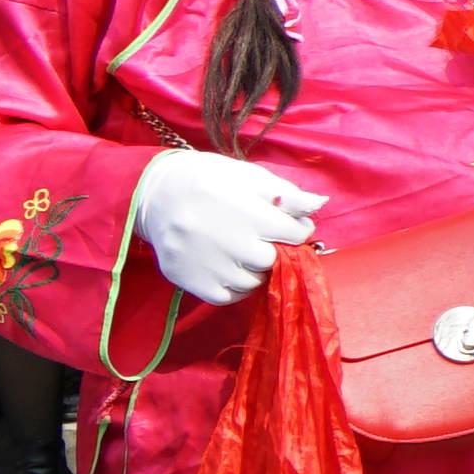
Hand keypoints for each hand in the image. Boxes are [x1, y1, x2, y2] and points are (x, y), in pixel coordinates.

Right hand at [138, 147, 325, 303]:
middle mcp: (222, 238)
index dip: (297, 229)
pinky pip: (225, 297)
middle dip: (275, 251)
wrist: (153, 192)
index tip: (289, 225)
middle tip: (264, 240)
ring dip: (255, 271)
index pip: (293, 233)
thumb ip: (286, 194)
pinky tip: (230, 267)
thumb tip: (319, 205)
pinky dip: (235, 287)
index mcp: (242, 208)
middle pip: (271, 260)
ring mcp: (201, 262)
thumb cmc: (209, 181)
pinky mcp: (185, 278)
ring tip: (244, 252)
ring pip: (250, 282)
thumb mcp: (249, 176)